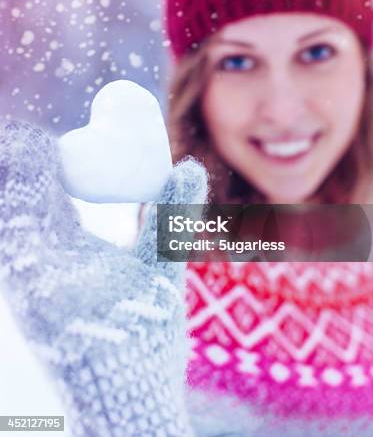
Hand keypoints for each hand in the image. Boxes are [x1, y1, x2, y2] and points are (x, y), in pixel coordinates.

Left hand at [0, 120, 206, 436]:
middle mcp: (25, 272)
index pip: (28, 190)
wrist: (123, 401)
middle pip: (13, 205)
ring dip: (26, 198)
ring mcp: (25, 288)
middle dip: (24, 173)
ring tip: (40, 172)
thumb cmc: (141, 340)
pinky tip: (48, 215)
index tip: (41, 136)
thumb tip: (190, 165)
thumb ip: (171, 217)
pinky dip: (31, 222)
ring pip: (13, 227)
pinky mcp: (33, 301)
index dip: (32, 158)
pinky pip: (22, 248)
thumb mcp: (160, 271)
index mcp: (46, 259)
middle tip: (39, 146)